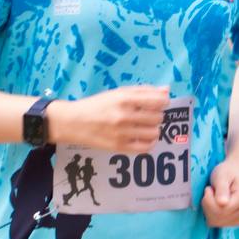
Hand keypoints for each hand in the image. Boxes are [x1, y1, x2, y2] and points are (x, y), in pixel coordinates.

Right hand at [49, 86, 169, 152]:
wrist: (72, 122)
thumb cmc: (98, 105)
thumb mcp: (118, 93)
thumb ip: (144, 91)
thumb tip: (167, 91)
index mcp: (124, 99)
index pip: (159, 101)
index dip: (163, 102)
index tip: (158, 103)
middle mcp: (124, 116)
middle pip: (158, 117)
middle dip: (156, 115)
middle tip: (146, 115)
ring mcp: (122, 133)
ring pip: (154, 133)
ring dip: (153, 129)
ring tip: (144, 126)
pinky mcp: (119, 147)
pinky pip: (146, 148)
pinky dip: (149, 143)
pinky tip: (143, 138)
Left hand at [202, 159, 238, 226]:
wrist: (236, 173)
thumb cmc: (228, 172)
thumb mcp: (222, 176)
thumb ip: (222, 189)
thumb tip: (222, 203)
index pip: (221, 209)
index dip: (209, 200)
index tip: (209, 188)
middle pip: (218, 217)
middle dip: (208, 205)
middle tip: (211, 192)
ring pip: (216, 222)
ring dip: (209, 210)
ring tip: (214, 197)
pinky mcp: (238, 222)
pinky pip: (217, 224)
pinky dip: (212, 215)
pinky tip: (216, 205)